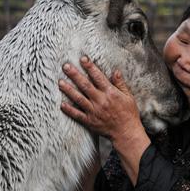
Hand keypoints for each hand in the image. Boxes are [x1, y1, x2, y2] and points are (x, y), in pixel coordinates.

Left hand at [59, 56, 149, 184]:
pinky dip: (69, 109)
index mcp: (110, 93)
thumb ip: (120, 84)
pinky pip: (77, 114)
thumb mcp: (128, 96)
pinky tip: (61, 104)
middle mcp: (101, 101)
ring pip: (78, 98)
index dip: (90, 67)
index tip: (83, 59)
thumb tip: (115, 71)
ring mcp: (94, 111)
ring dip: (68, 90)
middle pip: (85, 85)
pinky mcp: (90, 121)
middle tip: (65, 66)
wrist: (126, 132)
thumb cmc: (129, 113)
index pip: (98, 77)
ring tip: (60, 82)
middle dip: (75, 75)